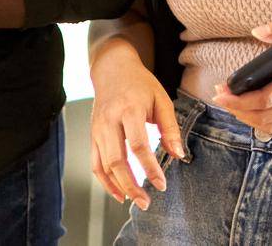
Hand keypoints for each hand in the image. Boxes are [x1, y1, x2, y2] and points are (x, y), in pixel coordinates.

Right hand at [88, 40, 184, 210]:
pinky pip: (95, 163)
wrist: (112, 69)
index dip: (150, 168)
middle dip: (131, 185)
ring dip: (119, 187)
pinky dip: (104, 181)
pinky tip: (118, 193)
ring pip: (104, 165)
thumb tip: (178, 155)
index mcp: (128, 109)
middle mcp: (109, 120)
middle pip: (116, 160)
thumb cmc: (139, 84)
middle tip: (146, 202)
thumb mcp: (161, 99)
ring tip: (135, 201)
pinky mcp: (92, 135)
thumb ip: (170, 128)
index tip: (161, 184)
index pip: (138, 145)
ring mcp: (97, 129)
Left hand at [208, 17, 271, 134]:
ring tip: (231, 105)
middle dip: (238, 110)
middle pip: (264, 116)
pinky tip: (251, 111)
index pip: (266, 99)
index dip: (240, 100)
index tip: (221, 92)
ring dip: (248, 119)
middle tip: (219, 98)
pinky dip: (263, 122)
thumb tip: (256, 32)